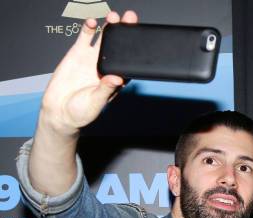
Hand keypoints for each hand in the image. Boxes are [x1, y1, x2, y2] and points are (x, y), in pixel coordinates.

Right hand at [39, 10, 137, 134]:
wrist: (59, 110)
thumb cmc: (81, 112)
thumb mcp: (96, 102)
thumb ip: (105, 89)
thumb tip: (118, 79)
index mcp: (114, 81)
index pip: (128, 63)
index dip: (135, 51)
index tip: (140, 39)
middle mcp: (105, 68)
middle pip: (118, 48)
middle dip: (124, 33)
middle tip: (129, 18)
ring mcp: (91, 60)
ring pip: (103, 40)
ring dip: (109, 27)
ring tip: (113, 17)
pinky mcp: (77, 54)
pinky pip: (85, 38)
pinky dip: (88, 29)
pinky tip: (92, 21)